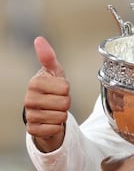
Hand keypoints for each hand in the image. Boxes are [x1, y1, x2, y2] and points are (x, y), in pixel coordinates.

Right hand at [24, 36, 70, 152]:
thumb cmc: (51, 90)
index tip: (59, 90)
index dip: (67, 90)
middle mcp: (29, 99)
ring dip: (62, 115)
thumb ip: (48, 57)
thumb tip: (39, 39)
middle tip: (57, 102)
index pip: (65, 88)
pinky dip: (57, 127)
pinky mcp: (32, 130)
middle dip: (66, 103)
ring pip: (61, 117)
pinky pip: (54, 129)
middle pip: (64, 103)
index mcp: (35, 83)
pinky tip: (50, 122)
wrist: (44, 113)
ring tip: (54, 111)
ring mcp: (29, 115)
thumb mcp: (54, 72)